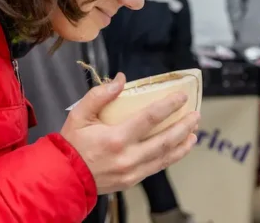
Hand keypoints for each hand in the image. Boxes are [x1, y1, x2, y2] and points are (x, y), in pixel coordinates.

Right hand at [60, 73, 199, 194]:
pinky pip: (157, 167)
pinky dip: (172, 157)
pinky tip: (179, 148)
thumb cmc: (71, 144)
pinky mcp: (132, 181)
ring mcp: (132, 172)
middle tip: (196, 115)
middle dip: (183, 126)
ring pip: (165, 157)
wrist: (64, 178)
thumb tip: (121, 79)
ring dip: (183, 144)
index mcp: (116, 138)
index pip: (150, 118)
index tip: (181, 96)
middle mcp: (128, 157)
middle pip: (164, 140)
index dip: (168, 105)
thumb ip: (100, 95)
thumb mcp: (79, 114)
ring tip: (194, 132)